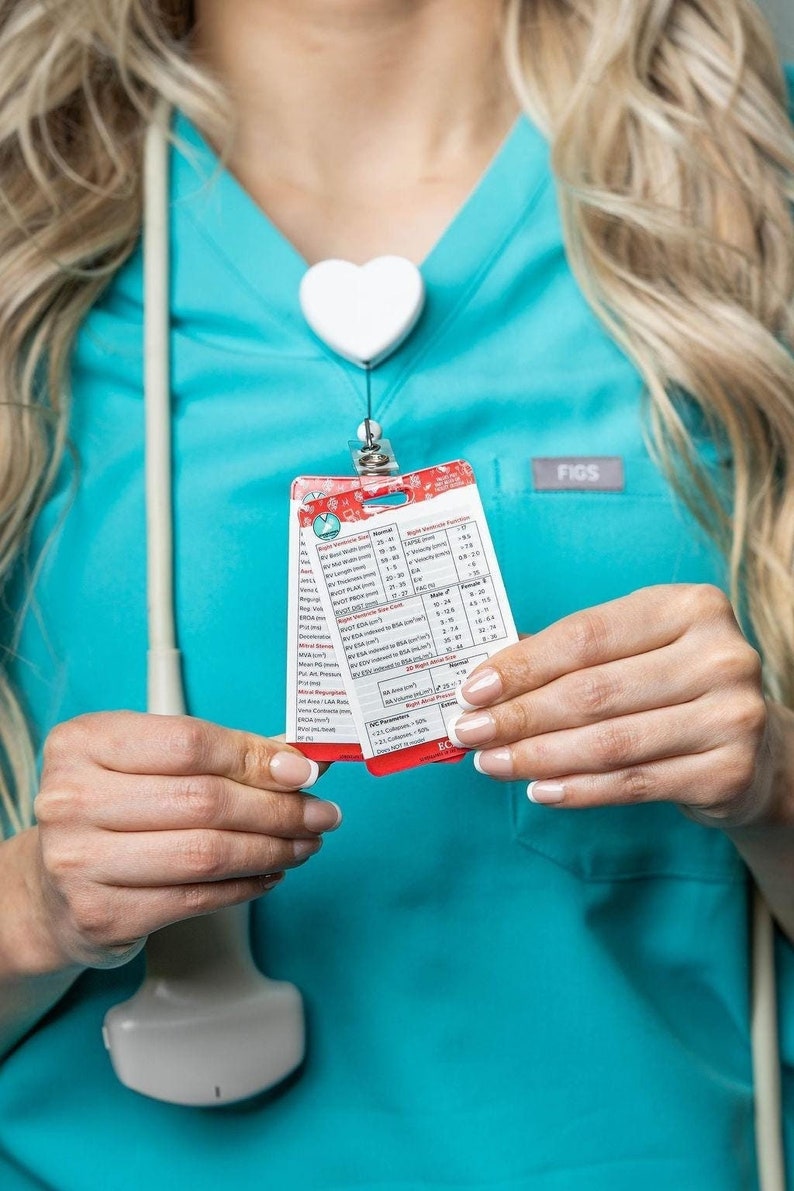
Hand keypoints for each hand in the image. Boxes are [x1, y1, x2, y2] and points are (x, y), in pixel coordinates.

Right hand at [32, 712, 340, 968]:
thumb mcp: (147, 764)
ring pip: (206, 853)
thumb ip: (217, 755)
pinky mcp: (101, 915)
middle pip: (204, 800)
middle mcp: (72, 799)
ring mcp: (81, 861)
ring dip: (271, 849)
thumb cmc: (109, 812)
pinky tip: (269, 874)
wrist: (49, 888)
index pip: (190, 743)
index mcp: (83, 743)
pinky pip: (196, 898)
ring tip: (303, 844)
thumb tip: (296, 759)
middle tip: (320, 812)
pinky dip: (245, 887)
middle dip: (278, 808)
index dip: (256, 757)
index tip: (302, 770)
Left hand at [448, 584, 774, 829]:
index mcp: (688, 607)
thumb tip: (486, 678)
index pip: (586, 637)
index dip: (523, 665)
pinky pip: (635, 782)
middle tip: (470, 732)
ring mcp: (732, 714)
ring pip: (609, 742)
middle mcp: (719, 655)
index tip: (473, 689)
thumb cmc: (675, 688)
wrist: (757, 748)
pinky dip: (579, 790)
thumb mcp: (634, 651)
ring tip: (493, 763)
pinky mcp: (730, 770)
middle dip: (519, 715)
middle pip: (593, 691)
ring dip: (538, 756)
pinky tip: (540, 789)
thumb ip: (571, 656)